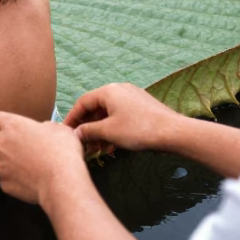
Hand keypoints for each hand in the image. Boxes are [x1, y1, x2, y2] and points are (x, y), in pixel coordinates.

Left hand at [0, 111, 87, 213]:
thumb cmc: (63, 152)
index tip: (6, 129)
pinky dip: (7, 180)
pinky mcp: (5, 185)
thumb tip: (46, 129)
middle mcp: (0, 144)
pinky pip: (0, 181)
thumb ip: (48, 127)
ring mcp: (0, 166)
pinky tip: (19, 181)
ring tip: (3, 165)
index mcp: (12, 126)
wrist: (61, 182)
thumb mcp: (60, 130)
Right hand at [64, 83, 181, 154]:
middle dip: (88, 127)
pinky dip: (113, 129)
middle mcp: (119, 89)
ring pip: (109, 114)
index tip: (66, 132)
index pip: (83, 102)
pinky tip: (112, 146)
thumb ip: (88, 131)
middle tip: (82, 143)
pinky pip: (120, 116)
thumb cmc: (139, 130)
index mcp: (108, 91)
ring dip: (100, 131)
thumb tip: (75, 133)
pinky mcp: (142, 106)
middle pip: (96, 108)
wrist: (173, 132)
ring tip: (97, 149)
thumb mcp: (108, 132)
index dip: (72, 118)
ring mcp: (132, 97)